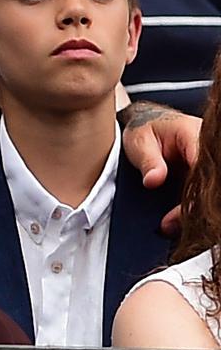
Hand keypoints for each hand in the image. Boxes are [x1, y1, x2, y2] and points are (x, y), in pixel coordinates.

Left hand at [120, 101, 199, 232]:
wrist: (147, 123)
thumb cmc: (144, 129)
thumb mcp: (139, 142)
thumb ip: (148, 161)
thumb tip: (154, 181)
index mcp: (196, 135)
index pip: (203, 166)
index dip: (195, 191)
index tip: (182, 210)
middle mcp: (209, 150)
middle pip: (211, 183)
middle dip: (193, 206)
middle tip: (169, 223)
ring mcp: (208, 162)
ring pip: (209, 191)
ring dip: (193, 210)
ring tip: (168, 225)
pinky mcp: (205, 173)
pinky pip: (203, 193)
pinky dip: (191, 208)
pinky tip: (173, 221)